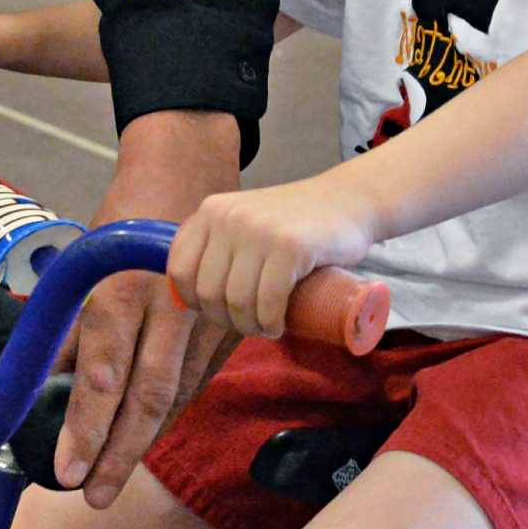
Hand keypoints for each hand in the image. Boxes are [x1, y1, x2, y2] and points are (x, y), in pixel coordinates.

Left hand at [53, 110, 241, 508]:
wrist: (194, 162)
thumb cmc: (133, 207)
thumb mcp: (89, 258)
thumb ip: (70, 323)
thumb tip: (46, 377)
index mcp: (121, 290)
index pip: (101, 376)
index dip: (85, 430)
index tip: (67, 471)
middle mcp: (165, 307)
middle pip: (144, 397)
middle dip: (118, 454)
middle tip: (94, 496)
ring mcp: (207, 313)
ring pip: (178, 394)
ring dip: (146, 440)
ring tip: (114, 477)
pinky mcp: (235, 317)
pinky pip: (202, 376)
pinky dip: (175, 410)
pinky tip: (154, 434)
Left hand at [167, 176, 374, 338]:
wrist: (348, 201)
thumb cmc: (294, 221)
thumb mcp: (245, 219)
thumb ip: (218, 240)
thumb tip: (187, 293)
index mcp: (211, 211)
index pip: (179, 269)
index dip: (193, 300)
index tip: (216, 311)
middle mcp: (229, 217)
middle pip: (208, 291)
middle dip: (225, 320)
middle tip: (248, 324)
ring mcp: (259, 230)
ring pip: (237, 300)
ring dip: (249, 327)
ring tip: (264, 327)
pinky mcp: (290, 247)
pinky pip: (268, 300)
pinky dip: (270, 323)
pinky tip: (277, 326)